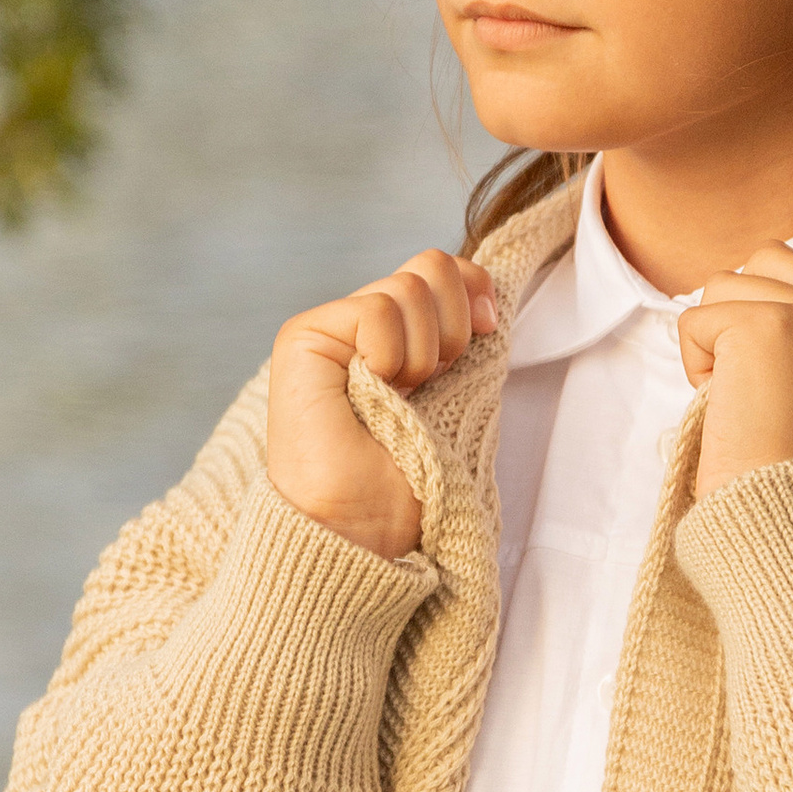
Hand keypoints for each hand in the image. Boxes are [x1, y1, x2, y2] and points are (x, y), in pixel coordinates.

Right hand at [267, 249, 496, 558]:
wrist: (363, 527)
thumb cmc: (410, 478)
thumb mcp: (456, 390)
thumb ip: (462, 335)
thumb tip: (488, 293)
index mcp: (398, 334)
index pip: (444, 268)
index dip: (475, 290)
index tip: (487, 332)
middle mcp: (361, 324)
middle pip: (431, 265)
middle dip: (453, 326)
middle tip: (431, 381)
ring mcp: (330, 327)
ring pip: (410, 286)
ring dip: (424, 353)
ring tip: (400, 395)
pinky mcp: (304, 336)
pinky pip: (378, 310)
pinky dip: (391, 356)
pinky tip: (374, 389)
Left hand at [678, 233, 792, 504]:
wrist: (792, 521)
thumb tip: (756, 275)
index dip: (790, 280)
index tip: (775, 338)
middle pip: (770, 259)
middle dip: (743, 312)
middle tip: (757, 382)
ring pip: (726, 283)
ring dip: (715, 338)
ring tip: (743, 396)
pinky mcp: (765, 326)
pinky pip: (694, 319)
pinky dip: (692, 364)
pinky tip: (725, 405)